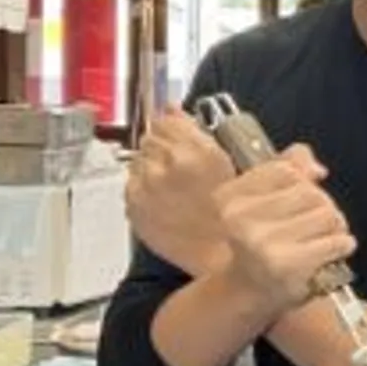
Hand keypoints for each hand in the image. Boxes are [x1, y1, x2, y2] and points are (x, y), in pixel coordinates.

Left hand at [125, 105, 235, 276]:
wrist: (218, 256)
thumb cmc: (234, 216)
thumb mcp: (235, 164)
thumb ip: (201, 132)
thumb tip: (174, 109)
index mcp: (196, 151)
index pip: (167, 119)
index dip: (176, 128)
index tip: (181, 135)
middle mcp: (166, 165)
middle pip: (151, 137)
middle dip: (164, 147)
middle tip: (182, 166)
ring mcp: (145, 186)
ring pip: (138, 160)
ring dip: (152, 167)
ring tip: (173, 186)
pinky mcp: (133, 206)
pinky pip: (131, 185)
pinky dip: (143, 188)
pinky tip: (164, 200)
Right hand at [213, 144, 355, 316]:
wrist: (245, 294)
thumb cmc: (258, 244)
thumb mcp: (259, 201)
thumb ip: (286, 170)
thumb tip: (317, 170)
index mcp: (229, 197)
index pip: (286, 170)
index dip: (303, 182)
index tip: (301, 199)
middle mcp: (240, 218)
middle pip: (311, 192)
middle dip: (323, 207)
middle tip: (317, 225)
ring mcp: (263, 243)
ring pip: (328, 215)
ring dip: (335, 227)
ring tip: (324, 239)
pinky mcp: (288, 266)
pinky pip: (337, 242)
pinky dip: (342, 246)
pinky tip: (331, 253)